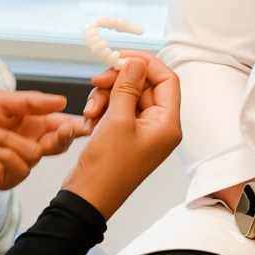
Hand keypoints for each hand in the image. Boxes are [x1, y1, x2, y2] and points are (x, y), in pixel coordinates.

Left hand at [0, 90, 88, 188]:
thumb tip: (63, 102)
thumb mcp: (1, 100)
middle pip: (59, 144)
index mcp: (33, 121)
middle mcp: (30, 142)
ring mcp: (18, 162)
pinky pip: (19, 169)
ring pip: (35, 154)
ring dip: (12, 140)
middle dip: (62, 136)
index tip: (88, 122)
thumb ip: (32, 102)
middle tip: (61, 128)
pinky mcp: (5, 177)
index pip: (62, 124)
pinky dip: (7, 155)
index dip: (76, 124)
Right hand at [62, 54, 181, 219]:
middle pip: (144, 85)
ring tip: (91, 111)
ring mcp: (141, 130)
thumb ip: (128, 86)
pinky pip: (116, 108)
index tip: (121, 56)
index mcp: (167, 124)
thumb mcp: (117, 120)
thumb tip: (136, 62)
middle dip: (118, 81)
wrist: (87, 198)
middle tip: (98, 81)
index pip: (167, 80)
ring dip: (106, 96)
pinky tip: (90, 121)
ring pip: (127, 95)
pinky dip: (102, 108)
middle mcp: (158, 126)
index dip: (145, 63)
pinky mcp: (125, 134)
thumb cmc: (106, 169)